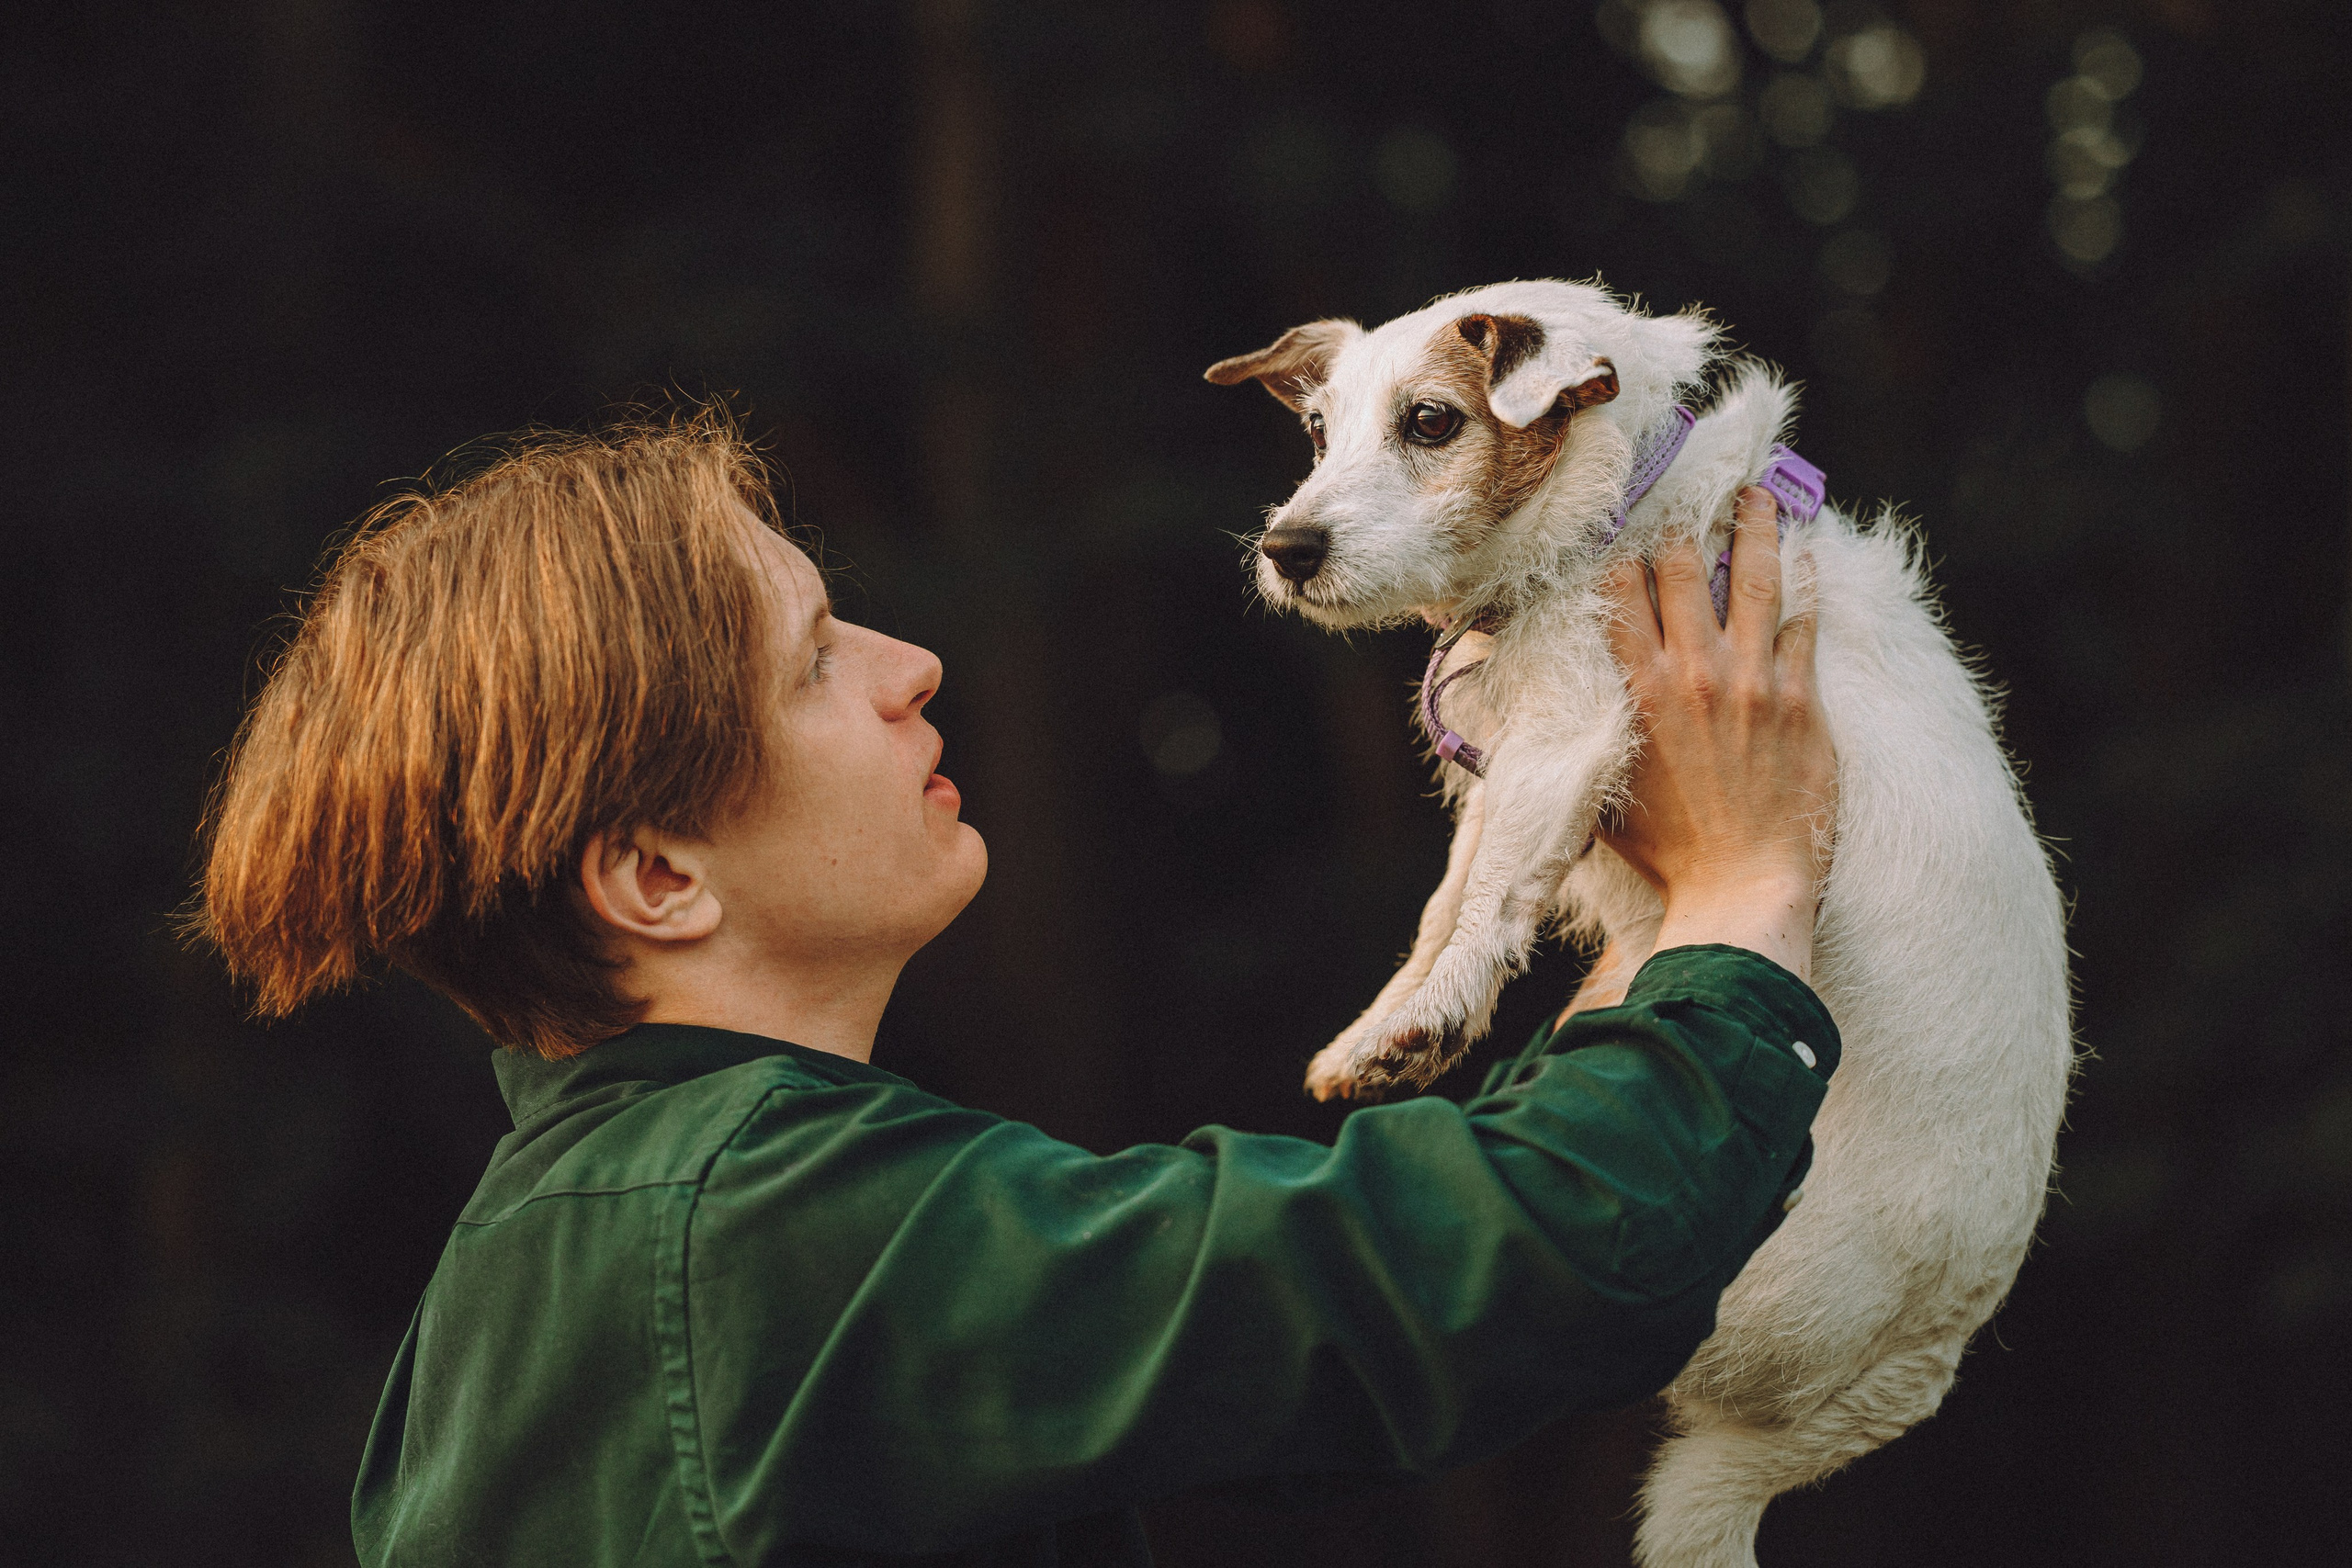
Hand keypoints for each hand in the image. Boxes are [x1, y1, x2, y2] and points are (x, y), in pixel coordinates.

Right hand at [1597, 487, 1836, 978]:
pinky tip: (1806, 553)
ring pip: (1752, 578)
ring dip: (1754, 527)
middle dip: (1683, 527)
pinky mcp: (1800, 699)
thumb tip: (1536, 727)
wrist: (1741, 889)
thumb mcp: (1601, 793)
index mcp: (1636, 690)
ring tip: (1757, 493)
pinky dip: (1804, 581)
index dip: (1623, 553)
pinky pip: (1803, 621)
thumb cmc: (1667, 854)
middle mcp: (1692, 671)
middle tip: (1689, 500)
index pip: (1621, 594)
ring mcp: (1751, 680)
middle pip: (1683, 570)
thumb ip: (1580, 744)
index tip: (1628, 530)